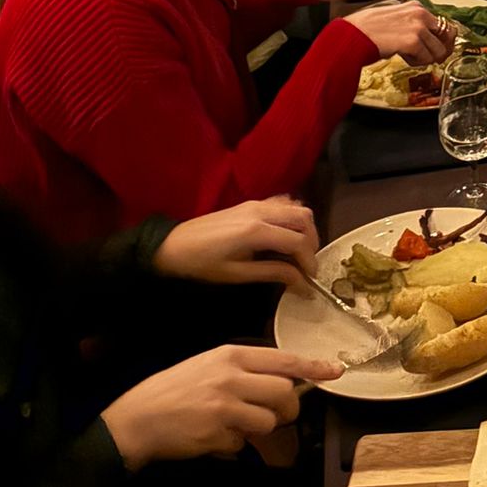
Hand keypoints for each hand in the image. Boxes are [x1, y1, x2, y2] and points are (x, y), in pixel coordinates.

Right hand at [102, 344, 337, 469]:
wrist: (136, 418)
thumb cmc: (173, 390)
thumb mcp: (208, 365)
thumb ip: (242, 370)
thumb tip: (279, 382)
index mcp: (231, 354)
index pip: (283, 359)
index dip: (312, 367)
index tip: (334, 371)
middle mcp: (231, 376)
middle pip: (284, 392)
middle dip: (286, 408)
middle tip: (274, 414)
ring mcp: (224, 406)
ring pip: (268, 421)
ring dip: (257, 430)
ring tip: (232, 425)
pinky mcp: (216, 433)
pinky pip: (241, 444)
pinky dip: (231, 446)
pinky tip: (211, 438)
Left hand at [155, 198, 317, 291]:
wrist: (175, 245)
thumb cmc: (204, 264)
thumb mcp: (238, 274)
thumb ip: (273, 273)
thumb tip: (302, 284)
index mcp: (257, 230)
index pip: (299, 242)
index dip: (310, 262)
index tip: (310, 282)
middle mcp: (262, 211)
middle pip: (304, 219)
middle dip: (311, 243)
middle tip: (305, 266)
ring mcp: (257, 203)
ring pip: (297, 207)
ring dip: (304, 228)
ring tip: (296, 252)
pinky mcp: (252, 203)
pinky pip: (283, 203)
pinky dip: (292, 217)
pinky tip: (284, 234)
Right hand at [346, 0, 455, 66]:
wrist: (352, 35)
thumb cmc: (366, 28)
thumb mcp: (395, 18)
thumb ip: (412, 23)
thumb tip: (427, 36)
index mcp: (416, 7)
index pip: (441, 23)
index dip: (440, 38)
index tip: (436, 47)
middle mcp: (420, 14)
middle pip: (446, 36)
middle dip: (438, 49)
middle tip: (428, 57)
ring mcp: (418, 28)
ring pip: (438, 50)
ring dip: (425, 57)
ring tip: (409, 55)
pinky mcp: (413, 43)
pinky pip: (426, 59)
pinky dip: (416, 62)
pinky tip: (402, 57)